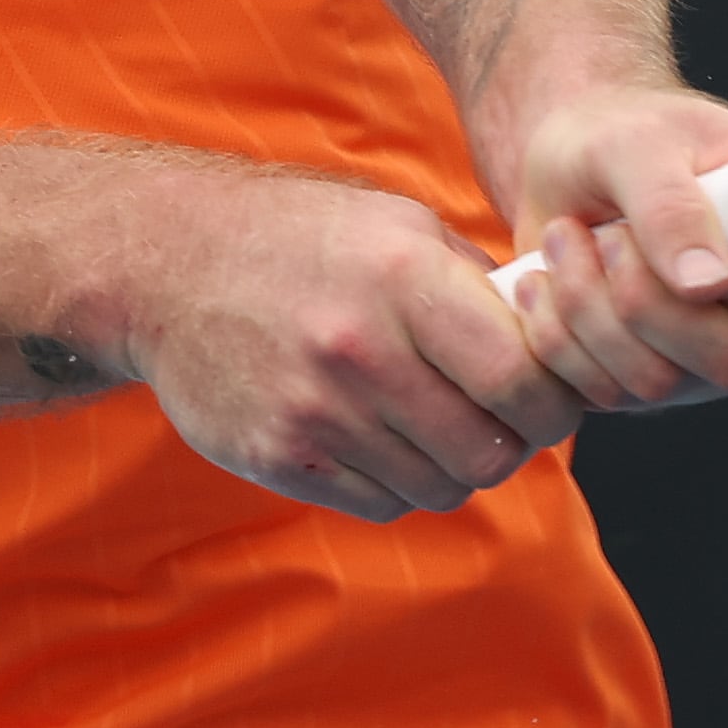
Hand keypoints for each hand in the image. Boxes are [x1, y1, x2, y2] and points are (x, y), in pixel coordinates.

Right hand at [112, 161, 590, 523]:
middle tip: (496, 416)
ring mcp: (315, 411)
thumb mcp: (397, 224)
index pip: (523, 377)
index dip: (555, 400)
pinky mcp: (278, 457)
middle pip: (490, 451)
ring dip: (452, 464)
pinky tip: (377, 434)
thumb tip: (559, 340)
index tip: (549, 394)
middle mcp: (360, 349)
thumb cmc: (303, 237)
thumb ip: (477, 284)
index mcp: (403, 277)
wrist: (168, 264)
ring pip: (440, 487)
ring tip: (430, 419)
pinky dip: (397, 481)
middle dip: (510, 441)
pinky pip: (382, 504)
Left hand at [503, 85, 727, 411]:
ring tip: (570, 240)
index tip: (719, 260)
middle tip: (609, 233)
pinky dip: (555, 334)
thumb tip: (709, 285)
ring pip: (659, 381)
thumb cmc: (620, 135)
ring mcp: (712, 354)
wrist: (564, 165)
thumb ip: (671, 204)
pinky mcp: (651, 382)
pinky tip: (550, 279)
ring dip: (588, 305)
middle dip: (647, 298)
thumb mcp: (637, 141)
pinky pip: (603, 394)